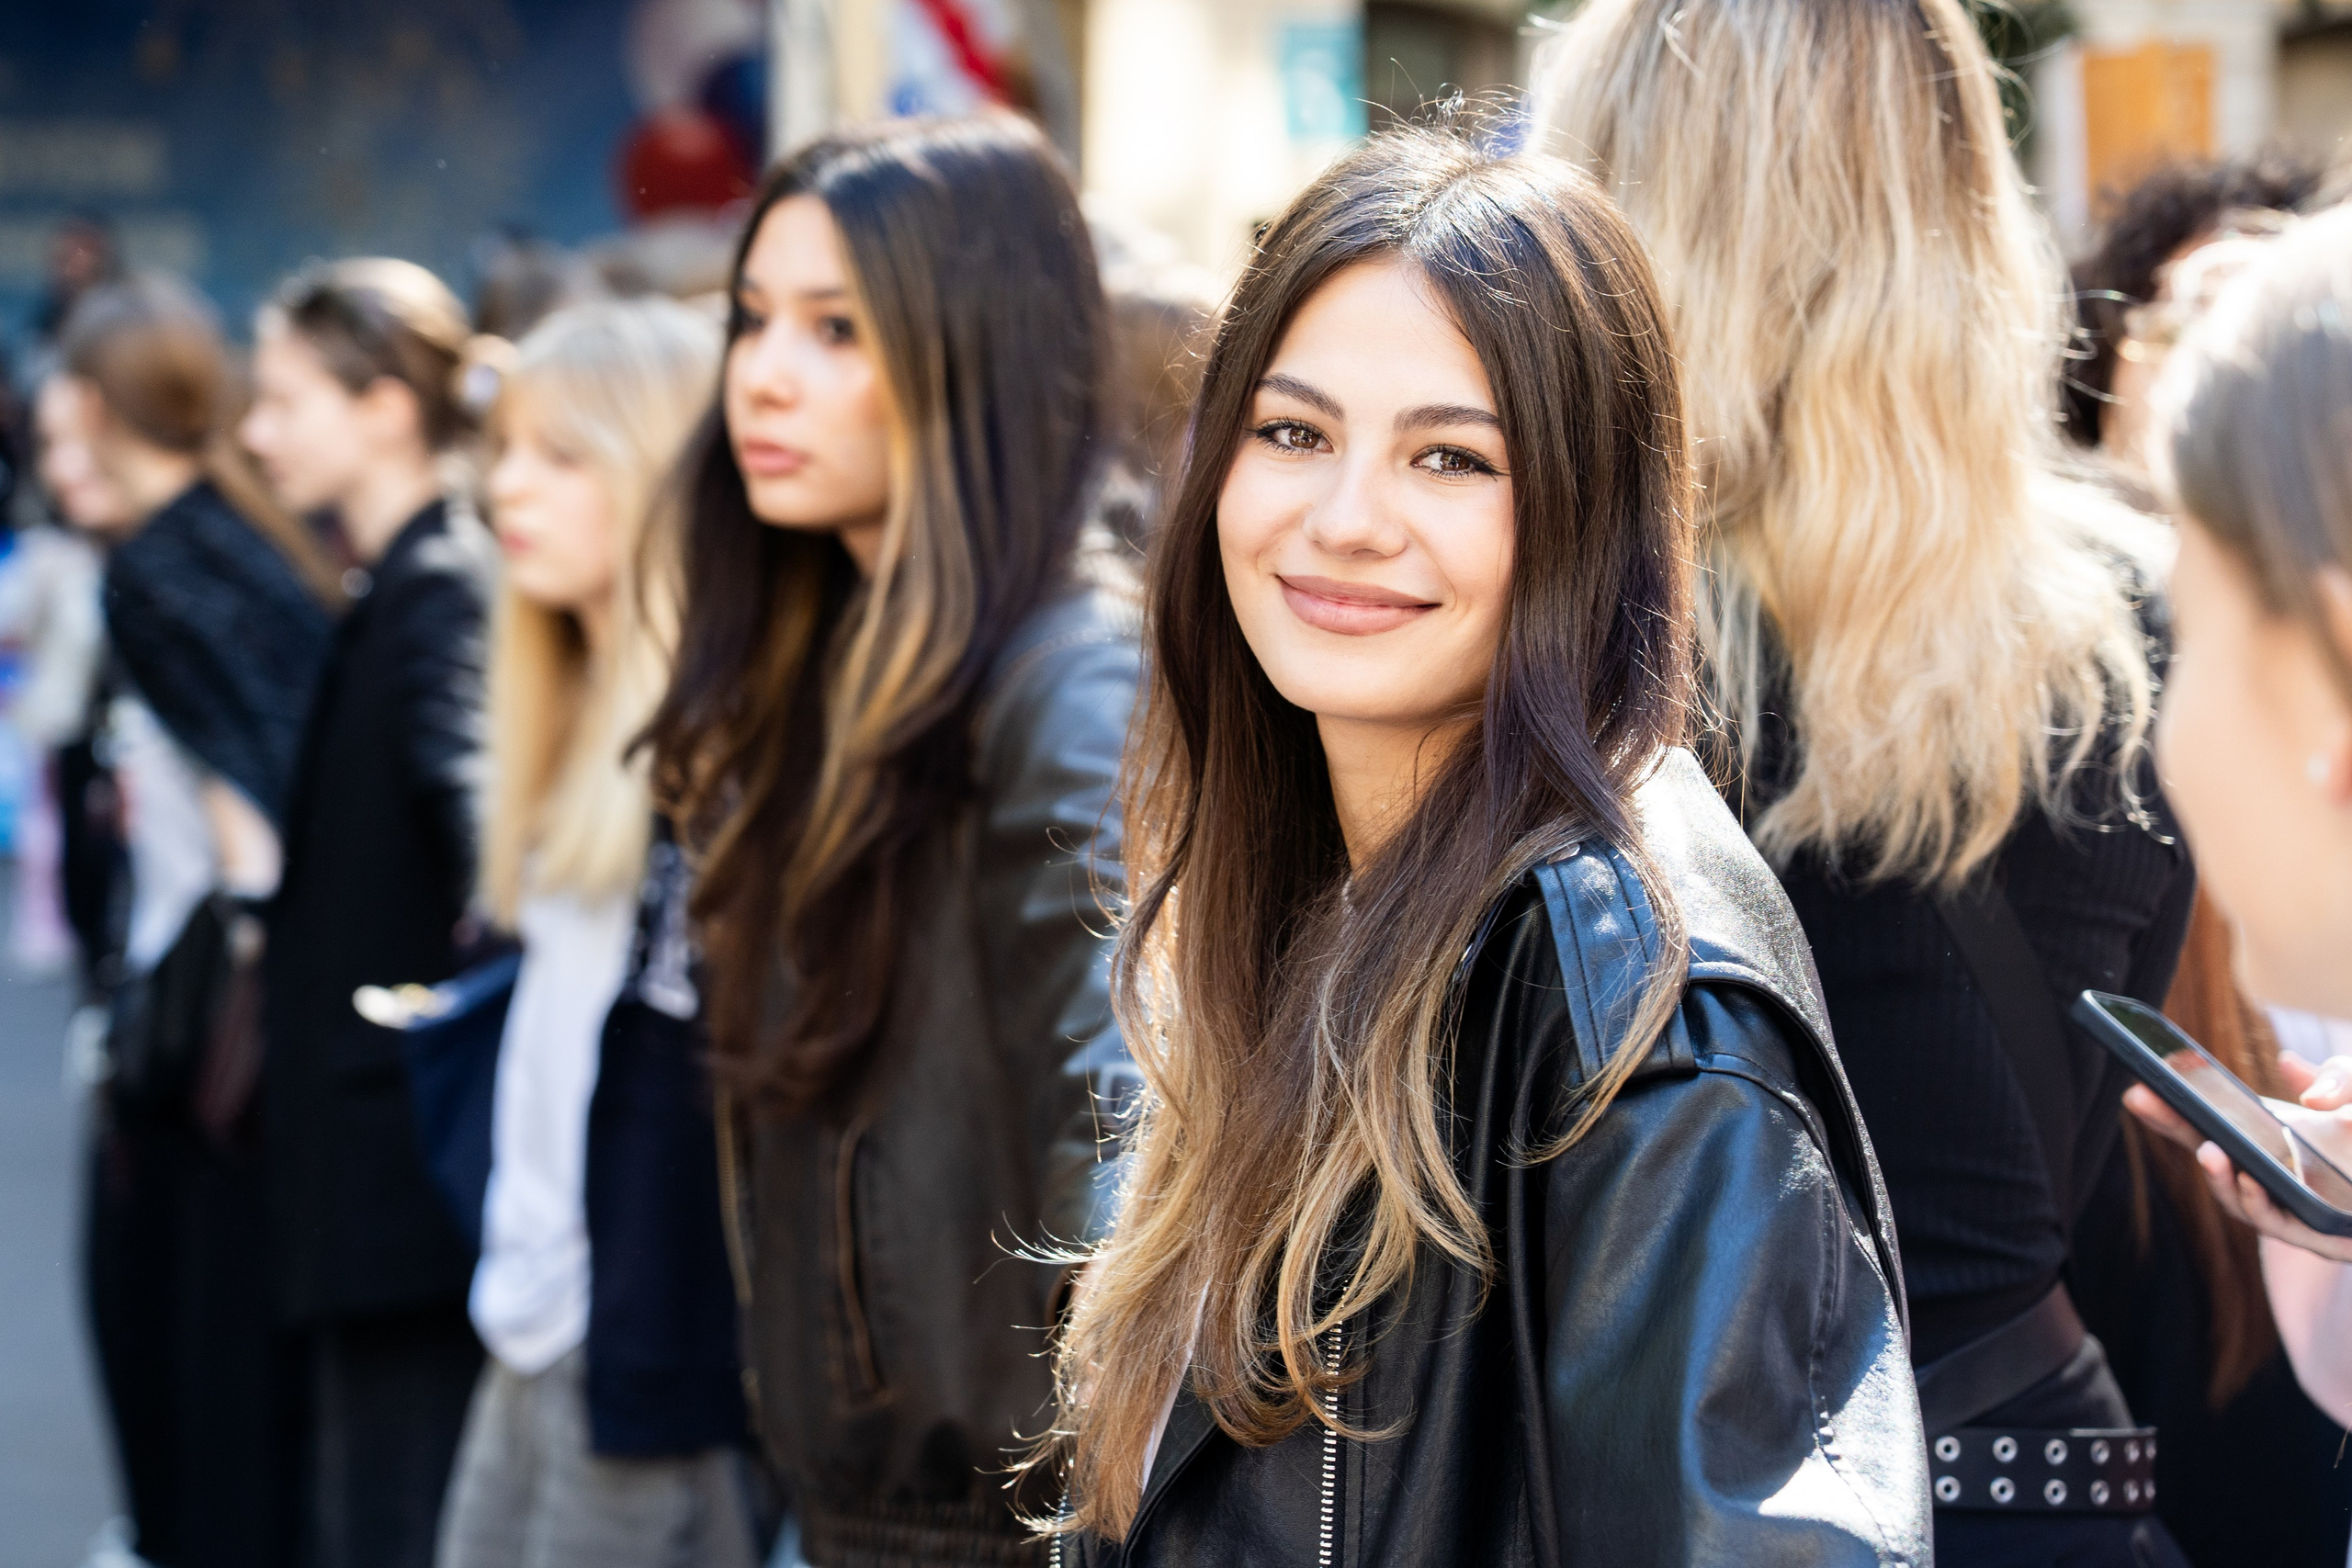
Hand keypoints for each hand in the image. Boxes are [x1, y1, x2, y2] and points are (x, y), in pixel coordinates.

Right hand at [2126, 1051, 2351, 1263]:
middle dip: (2178, 1134)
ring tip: (2212, 1152)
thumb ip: (2335, 1076)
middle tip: (2150, 1104)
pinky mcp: (2317, 1237)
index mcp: (2262, 1143)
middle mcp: (2263, 1179)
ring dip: (2221, 1179)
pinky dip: (2259, 1204)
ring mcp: (2287, 1210)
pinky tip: (2250, 1181)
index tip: (2136, 1089)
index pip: (2202, 1127)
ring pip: (2240, 1202)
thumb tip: (2294, 1074)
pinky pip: (2282, 1226)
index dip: (2168, 1111)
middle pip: (2211, 1163)